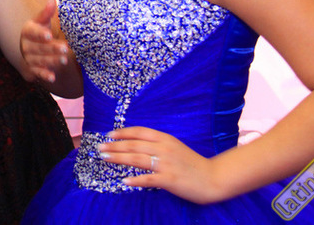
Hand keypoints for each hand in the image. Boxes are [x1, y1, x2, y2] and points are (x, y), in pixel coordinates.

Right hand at [20, 0, 68, 82]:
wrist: (35, 47)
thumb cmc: (41, 30)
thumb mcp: (43, 21)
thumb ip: (47, 13)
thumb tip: (51, 1)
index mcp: (27, 31)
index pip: (32, 32)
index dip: (40, 34)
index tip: (49, 35)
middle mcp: (25, 46)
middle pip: (38, 47)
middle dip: (52, 48)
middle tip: (65, 48)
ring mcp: (28, 58)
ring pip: (39, 60)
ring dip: (52, 61)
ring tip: (64, 60)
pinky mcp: (31, 70)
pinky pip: (37, 73)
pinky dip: (44, 75)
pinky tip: (52, 77)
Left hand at [99, 126, 222, 203]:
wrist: (214, 178)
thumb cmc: (192, 163)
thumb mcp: (175, 147)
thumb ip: (158, 145)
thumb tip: (137, 145)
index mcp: (165, 139)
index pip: (139, 132)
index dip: (123, 133)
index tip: (109, 135)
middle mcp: (164, 149)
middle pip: (134, 145)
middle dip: (115, 146)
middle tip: (100, 147)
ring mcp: (167, 164)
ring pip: (138, 159)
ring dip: (119, 158)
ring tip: (105, 158)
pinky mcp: (170, 180)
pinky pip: (149, 179)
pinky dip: (136, 180)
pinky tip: (125, 181)